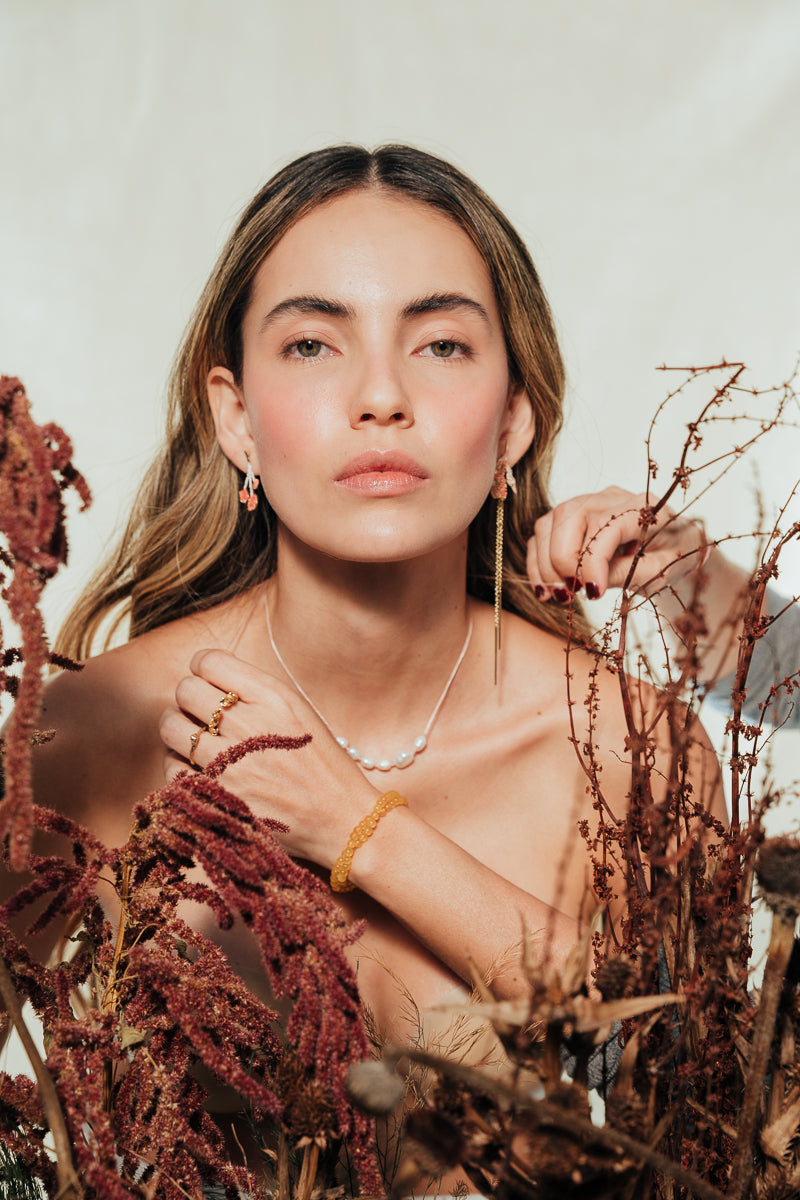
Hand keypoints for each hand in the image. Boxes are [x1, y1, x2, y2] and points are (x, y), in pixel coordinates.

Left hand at [158, 649, 379, 866]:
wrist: (341, 819)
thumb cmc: (322, 766)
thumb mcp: (300, 713)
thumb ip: (257, 694)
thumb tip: (210, 681)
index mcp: (273, 697)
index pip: (209, 661)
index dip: (202, 669)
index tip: (208, 682)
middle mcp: (248, 723)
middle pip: (185, 689)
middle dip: (188, 699)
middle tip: (200, 714)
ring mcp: (229, 761)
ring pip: (170, 726)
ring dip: (177, 730)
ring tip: (194, 740)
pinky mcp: (217, 795)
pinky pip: (172, 767)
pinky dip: (179, 766)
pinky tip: (199, 769)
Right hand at [527, 487, 708, 600]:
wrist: (674, 546)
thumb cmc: (671, 558)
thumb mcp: (660, 571)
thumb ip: (626, 574)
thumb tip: (589, 584)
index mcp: (644, 507)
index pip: (606, 524)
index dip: (592, 560)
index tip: (592, 593)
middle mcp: (613, 498)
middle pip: (569, 515)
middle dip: (562, 559)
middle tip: (572, 593)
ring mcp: (588, 503)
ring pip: (549, 522)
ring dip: (546, 563)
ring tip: (561, 595)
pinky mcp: (571, 517)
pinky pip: (542, 534)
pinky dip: (537, 563)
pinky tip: (547, 589)